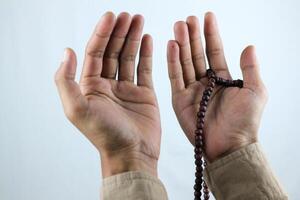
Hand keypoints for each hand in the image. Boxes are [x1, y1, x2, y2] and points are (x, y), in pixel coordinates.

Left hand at [55, 12, 160, 176]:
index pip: (95, 53)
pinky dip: (146, 53)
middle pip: (112, 51)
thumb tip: (66, 51)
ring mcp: (126, 88)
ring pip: (128, 57)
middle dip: (119, 32)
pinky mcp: (144, 93)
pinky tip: (148, 38)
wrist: (132, 154)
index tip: (111, 16)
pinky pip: (144, 69)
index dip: (102, 33)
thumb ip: (66, 81)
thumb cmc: (105, 135)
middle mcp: (107, 85)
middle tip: (129, 15)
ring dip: (133, 38)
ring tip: (139, 20)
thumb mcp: (77, 109)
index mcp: (90, 86)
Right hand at [167, 12, 267, 161]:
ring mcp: (190, 90)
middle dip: (193, 36)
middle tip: (188, 19)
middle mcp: (204, 82)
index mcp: (221, 79)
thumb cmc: (245, 121)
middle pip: (196, 54)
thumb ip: (251, 68)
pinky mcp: (179, 99)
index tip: (207, 17)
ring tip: (179, 26)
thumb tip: (249, 46)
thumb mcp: (255, 91)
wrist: (230, 145)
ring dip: (181, 44)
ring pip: (184, 62)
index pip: (214, 52)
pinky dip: (172, 61)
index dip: (211, 34)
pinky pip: (175, 77)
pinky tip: (172, 45)